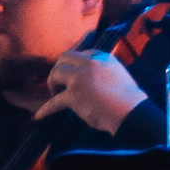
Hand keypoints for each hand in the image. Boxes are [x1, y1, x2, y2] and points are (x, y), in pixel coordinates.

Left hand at [32, 48, 148, 132]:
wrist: (131, 112)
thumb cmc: (129, 98)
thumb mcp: (119, 74)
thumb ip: (106, 71)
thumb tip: (94, 79)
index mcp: (102, 57)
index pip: (82, 54)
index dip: (75, 65)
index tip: (73, 74)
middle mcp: (89, 63)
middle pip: (65, 58)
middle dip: (59, 68)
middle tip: (59, 81)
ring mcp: (80, 78)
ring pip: (56, 73)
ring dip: (52, 82)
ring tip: (54, 93)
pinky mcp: (73, 95)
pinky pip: (54, 102)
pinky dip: (46, 110)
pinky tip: (39, 115)